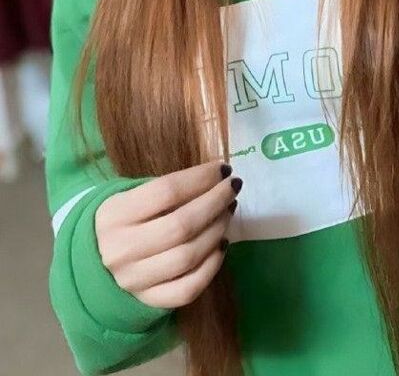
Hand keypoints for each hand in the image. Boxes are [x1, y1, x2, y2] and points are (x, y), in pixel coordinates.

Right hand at [95, 161, 241, 308]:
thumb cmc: (123, 219)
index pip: (167, 191)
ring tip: (228, 211)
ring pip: (188, 257)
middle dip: (215, 202)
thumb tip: (214, 179)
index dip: (201, 178)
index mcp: (115, 214)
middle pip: (181, 226)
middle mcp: (122, 249)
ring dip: (217, 230)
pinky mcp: (148, 301)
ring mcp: (134, 280)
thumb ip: (167, 190)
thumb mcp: (131, 196)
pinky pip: (188, 288)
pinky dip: (211, 266)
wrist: (93, 261)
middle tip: (233, 187)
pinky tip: (222, 244)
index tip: (223, 169)